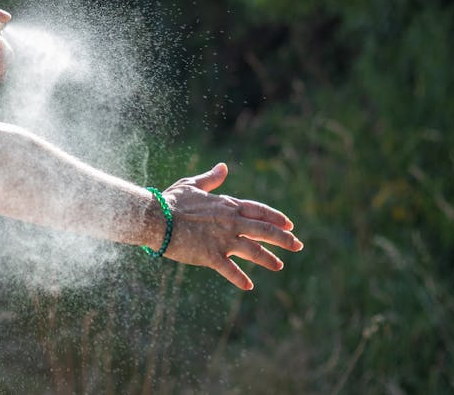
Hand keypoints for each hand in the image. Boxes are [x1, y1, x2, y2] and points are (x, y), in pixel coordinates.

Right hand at [158, 163, 302, 289]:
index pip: (259, 211)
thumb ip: (211, 178)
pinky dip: (240, 279)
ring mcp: (223, 240)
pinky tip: (248, 286)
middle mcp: (231, 222)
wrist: (155, 218)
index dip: (276, 218)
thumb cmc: (171, 201)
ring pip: (254, 251)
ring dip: (268, 259)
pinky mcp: (211, 256)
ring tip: (279, 266)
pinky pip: (230, 270)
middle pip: (264, 231)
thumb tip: (224, 167)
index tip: (289, 224)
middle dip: (284, 239)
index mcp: (228, 205)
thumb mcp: (192, 185)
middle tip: (298, 245)